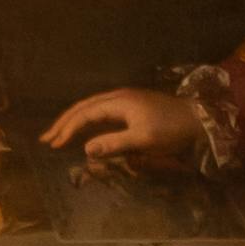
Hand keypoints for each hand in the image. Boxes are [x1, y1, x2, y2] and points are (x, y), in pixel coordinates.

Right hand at [48, 84, 207, 172]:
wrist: (198, 120)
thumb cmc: (172, 129)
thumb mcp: (144, 139)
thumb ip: (115, 143)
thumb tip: (86, 149)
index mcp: (119, 102)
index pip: (85, 114)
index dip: (68, 129)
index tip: (54, 144)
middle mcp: (118, 97)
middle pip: (84, 107)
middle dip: (64, 123)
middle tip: (46, 139)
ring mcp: (125, 100)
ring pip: (91, 108)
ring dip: (74, 121)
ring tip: (58, 134)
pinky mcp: (132, 106)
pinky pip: (101, 111)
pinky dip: (88, 121)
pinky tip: (84, 130)